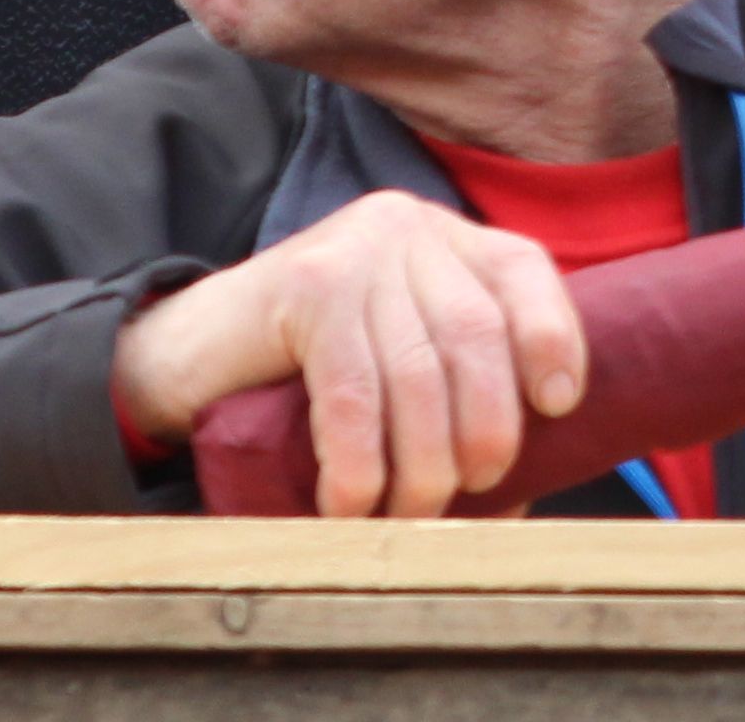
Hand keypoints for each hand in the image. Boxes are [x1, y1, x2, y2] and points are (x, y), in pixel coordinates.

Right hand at [109, 190, 587, 517]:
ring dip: (422, 460)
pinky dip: (360, 459)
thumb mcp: (393, 358)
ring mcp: (356, 251)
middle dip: (485, 424)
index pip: (523, 272)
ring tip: (412, 515)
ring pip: (418, 369)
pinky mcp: (304, 287)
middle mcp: (407, 230)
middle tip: (474, 489)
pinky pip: (353, 388)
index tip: (561, 405)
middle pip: (476, 332)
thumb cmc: (302, 375)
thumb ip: (451, 390)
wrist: (182, 352)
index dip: (552, 336)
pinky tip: (352, 503)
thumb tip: (522, 490)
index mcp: (444, 238)